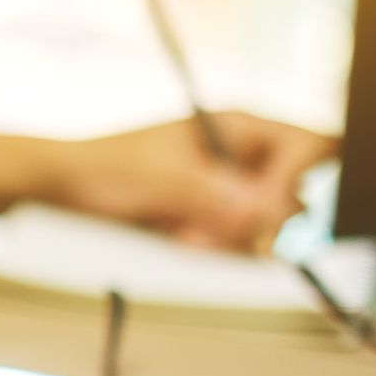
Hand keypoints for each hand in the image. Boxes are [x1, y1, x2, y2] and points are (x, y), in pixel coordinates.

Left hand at [49, 113, 338, 251]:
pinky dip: (213, 248)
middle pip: (293, 197)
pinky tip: (178, 239)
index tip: (261, 211)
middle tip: (204, 233)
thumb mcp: (162, 179)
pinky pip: (238, 243)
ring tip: (181, 235)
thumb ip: (217, 194)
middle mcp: (243, 156)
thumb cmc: (105, 168)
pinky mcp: (215, 218)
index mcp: (239, 126)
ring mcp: (230, 190)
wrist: (64, 188)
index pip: (311, 147)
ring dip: (228, 240)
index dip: (295, 180)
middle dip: (254, 223)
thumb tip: (273, 212)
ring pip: (265, 228)